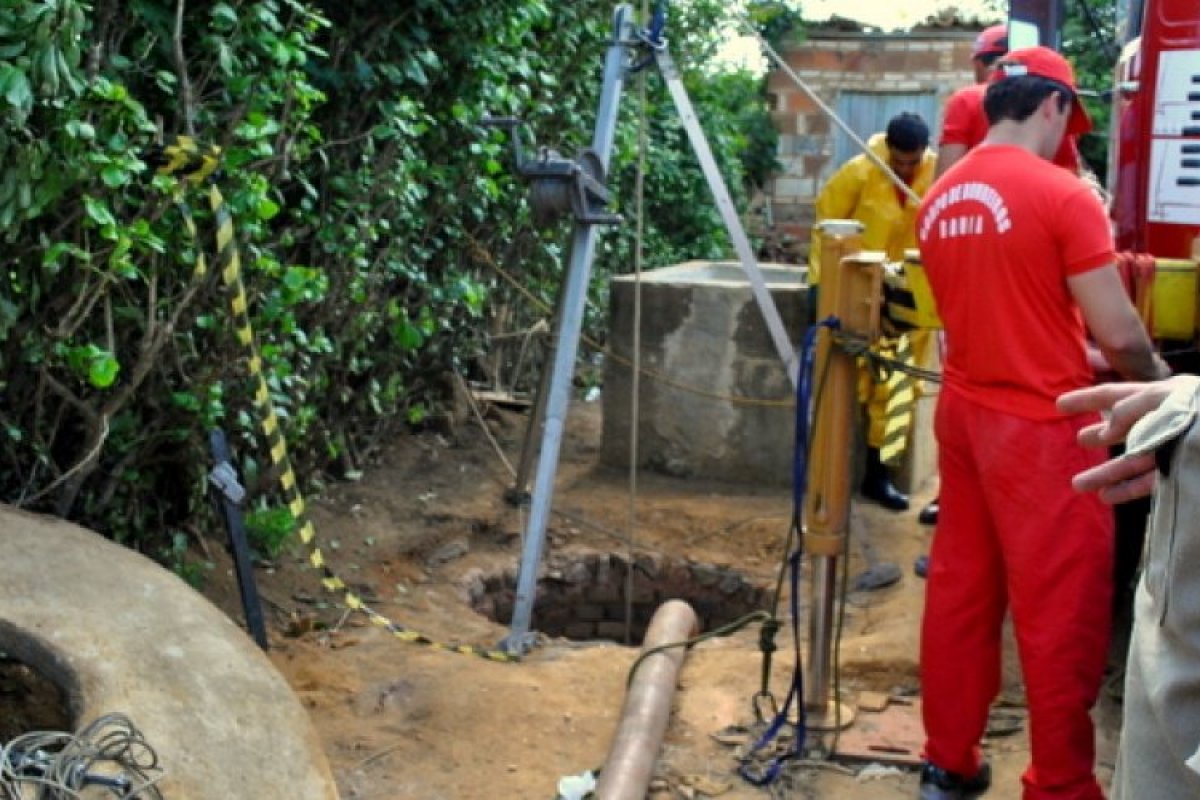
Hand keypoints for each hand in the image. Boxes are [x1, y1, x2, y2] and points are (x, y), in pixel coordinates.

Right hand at [1057, 376, 1199, 503]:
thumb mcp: (1167, 398)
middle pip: (1124, 429)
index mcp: (1162, 397)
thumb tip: (1108, 426)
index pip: (1116, 395)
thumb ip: (1134, 407)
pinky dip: (1128, 489)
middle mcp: (1165, 422)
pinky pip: (1151, 482)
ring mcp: (1174, 449)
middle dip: (1099, 436)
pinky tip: (1107, 497)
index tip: (1059, 406)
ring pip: (1133, 460)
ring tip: (1078, 484)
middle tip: (1078, 441)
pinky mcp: (1183, 473)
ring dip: (1106, 473)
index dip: (1087, 399)